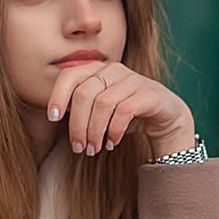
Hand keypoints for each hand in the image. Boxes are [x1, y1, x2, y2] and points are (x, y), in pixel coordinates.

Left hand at [47, 60, 196, 157]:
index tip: (53, 118)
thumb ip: (80, 106)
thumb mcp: (100, 108)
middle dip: (78, 124)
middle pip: (84, 93)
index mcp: (97, 69)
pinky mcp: (148, 94)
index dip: (58, 95)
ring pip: (103, 104)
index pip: (70, 75)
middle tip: (78, 147)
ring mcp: (133, 80)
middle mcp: (114, 70)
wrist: (166, 116)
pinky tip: (112, 143)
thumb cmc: (127, 113)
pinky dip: (114, 131)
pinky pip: (124, 111)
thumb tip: (56, 115)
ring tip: (93, 149)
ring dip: (94, 131)